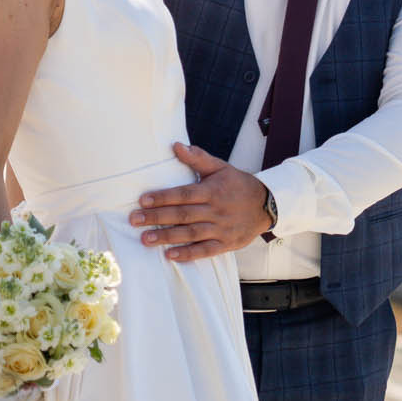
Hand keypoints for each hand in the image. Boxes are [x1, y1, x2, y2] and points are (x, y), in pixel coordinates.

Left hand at [128, 144, 272, 262]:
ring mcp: (221, 228)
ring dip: (167, 237)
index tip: (142, 201)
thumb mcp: (220, 167)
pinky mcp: (226, 243)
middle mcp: (216, 210)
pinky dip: (188, 254)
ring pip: (191, 234)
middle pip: (183, 215)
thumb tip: (176, 145)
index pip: (184, 194)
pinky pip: (206, 250)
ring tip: (145, 239)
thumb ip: (197, 158)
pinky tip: (170, 255)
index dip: (163, 197)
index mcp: (212, 191)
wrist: (267, 204)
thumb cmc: (238, 184)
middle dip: (157, 218)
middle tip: (134, 220)